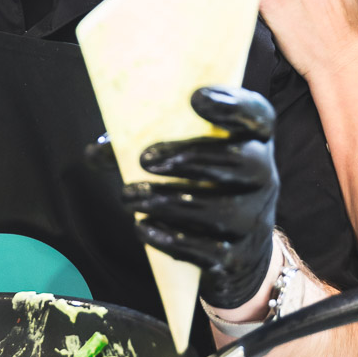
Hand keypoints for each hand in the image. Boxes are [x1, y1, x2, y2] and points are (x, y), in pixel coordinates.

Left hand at [120, 86, 278, 309]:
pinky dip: (172, 238)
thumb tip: (93, 153)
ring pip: (222, 209)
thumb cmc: (203, 190)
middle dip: (192, 157)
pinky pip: (210, 250)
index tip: (196, 98)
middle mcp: (264, 177)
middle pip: (243, 162)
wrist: (236, 257)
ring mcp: (255, 220)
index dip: (233, 105)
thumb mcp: (185, 162)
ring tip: (129, 197)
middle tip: (145, 159)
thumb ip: (143, 149)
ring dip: (169, 201)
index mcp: (253, 142)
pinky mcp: (238, 258)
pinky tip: (142, 227)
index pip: (258, 116)